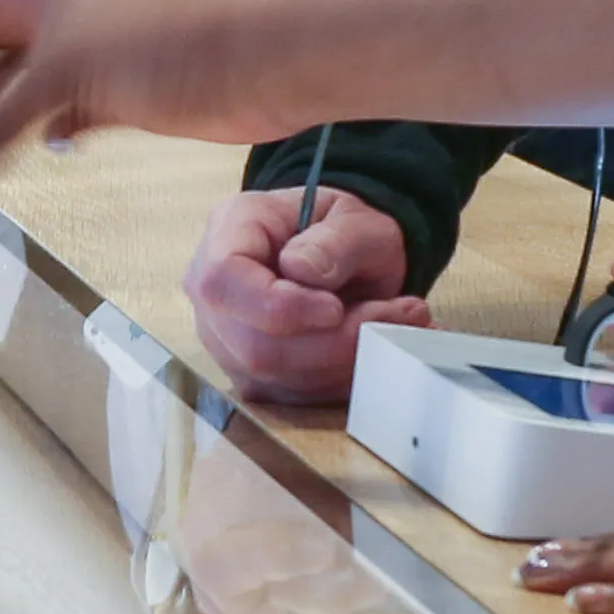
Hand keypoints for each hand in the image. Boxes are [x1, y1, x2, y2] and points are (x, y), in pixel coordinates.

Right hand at [185, 186, 427, 401]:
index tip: (335, 308)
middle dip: (332, 341)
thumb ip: (336, 241)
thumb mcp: (356, 219)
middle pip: (253, 343)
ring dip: (347, 360)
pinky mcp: (252, 375)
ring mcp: (227, 340)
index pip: (224, 280)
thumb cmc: (342, 231)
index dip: (276, 305)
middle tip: (395, 314)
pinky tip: (378, 347)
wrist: (344, 254)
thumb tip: (304, 271)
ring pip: (277, 377)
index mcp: (229, 232)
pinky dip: (345, 377)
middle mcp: (214, 293)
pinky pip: (295, 395)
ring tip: (399, 324)